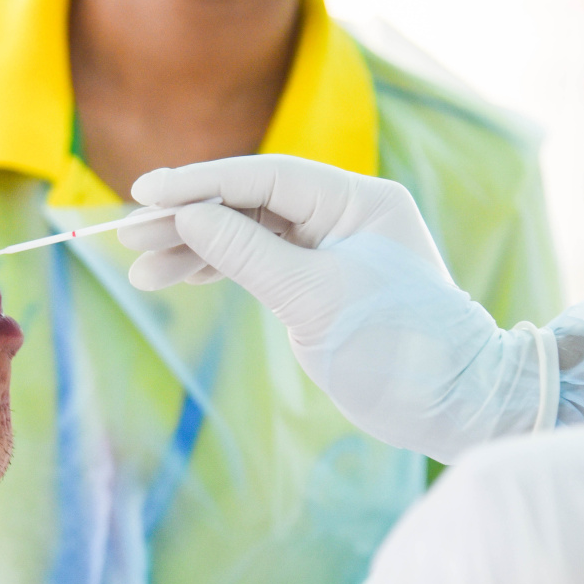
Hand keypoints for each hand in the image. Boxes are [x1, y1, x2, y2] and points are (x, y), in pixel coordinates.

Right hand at [119, 156, 546, 461]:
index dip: (201, 183)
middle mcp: (343, 213)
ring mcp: (328, 246)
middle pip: (249, 203)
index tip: (147, 192)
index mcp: (357, 200)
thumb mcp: (314, 297)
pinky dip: (217, 270)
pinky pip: (256, 263)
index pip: (266, 176)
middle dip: (189, 219)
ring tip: (141, 268)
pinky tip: (175, 277)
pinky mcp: (316, 280)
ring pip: (246, 234)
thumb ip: (246, 252)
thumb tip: (187, 216)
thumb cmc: (398, 348)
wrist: (451, 406)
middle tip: (131, 235)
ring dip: (194, 250)